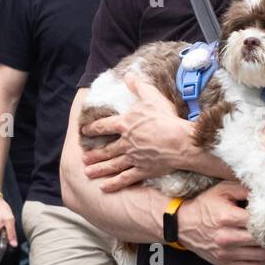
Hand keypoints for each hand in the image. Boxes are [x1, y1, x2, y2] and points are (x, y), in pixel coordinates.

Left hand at [80, 73, 185, 191]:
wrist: (180, 141)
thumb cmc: (166, 118)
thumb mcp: (152, 97)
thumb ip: (139, 87)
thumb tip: (129, 76)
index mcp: (125, 124)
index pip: (104, 125)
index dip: (92, 128)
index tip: (84, 130)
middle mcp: (125, 142)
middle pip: (106, 149)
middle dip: (94, 154)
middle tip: (84, 158)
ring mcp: (133, 158)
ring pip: (112, 164)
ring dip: (99, 169)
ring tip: (88, 173)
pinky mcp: (142, 170)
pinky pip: (125, 178)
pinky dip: (114, 184)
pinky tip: (104, 188)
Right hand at [177, 181, 264, 264]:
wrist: (182, 225)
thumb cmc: (204, 206)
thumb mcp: (221, 190)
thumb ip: (243, 189)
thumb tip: (264, 194)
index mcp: (226, 217)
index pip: (260, 221)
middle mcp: (226, 237)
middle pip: (263, 239)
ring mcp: (225, 253)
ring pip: (262, 255)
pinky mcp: (225, 263)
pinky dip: (263, 260)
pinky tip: (260, 250)